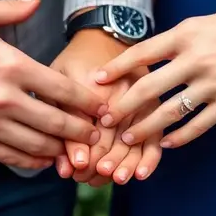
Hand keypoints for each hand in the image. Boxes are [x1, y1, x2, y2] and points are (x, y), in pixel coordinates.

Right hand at [0, 0, 106, 169]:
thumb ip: (14, 10)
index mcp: (10, 65)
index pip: (64, 90)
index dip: (89, 103)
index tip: (103, 108)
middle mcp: (1, 98)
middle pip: (57, 123)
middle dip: (83, 131)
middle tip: (98, 133)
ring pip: (38, 146)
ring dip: (60, 149)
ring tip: (75, 148)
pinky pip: (11, 157)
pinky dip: (33, 160)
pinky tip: (44, 156)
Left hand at [51, 29, 162, 184]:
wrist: (104, 36)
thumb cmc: (74, 61)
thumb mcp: (59, 83)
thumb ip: (63, 121)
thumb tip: (71, 163)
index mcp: (101, 89)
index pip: (95, 135)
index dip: (86, 159)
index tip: (74, 173)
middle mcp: (127, 96)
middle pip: (119, 143)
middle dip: (104, 166)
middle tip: (90, 178)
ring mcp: (144, 101)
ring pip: (139, 143)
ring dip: (127, 166)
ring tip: (116, 179)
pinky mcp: (152, 106)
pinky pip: (156, 136)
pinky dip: (150, 158)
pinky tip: (140, 174)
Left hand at [95, 0, 215, 147]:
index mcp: (196, 27)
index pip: (144, 51)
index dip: (118, 68)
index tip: (98, 80)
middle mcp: (199, 56)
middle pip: (147, 86)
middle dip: (122, 105)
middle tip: (102, 120)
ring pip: (168, 111)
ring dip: (145, 127)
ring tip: (127, 138)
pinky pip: (199, 123)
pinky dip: (181, 136)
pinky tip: (169, 144)